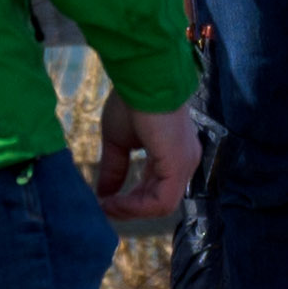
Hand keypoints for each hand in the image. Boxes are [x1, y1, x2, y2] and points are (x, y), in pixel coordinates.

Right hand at [94, 99, 203, 225]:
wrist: (143, 79)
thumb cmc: (133, 101)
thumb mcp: (118, 142)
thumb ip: (115, 169)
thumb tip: (102, 195)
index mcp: (173, 154)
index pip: (155, 189)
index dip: (130, 201)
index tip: (104, 202)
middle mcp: (185, 162)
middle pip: (158, 200)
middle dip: (130, 208)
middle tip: (104, 208)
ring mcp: (185, 165)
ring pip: (161, 205)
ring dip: (131, 209)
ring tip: (107, 206)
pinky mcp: (178, 166)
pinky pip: (160, 201)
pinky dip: (137, 206)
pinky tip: (115, 202)